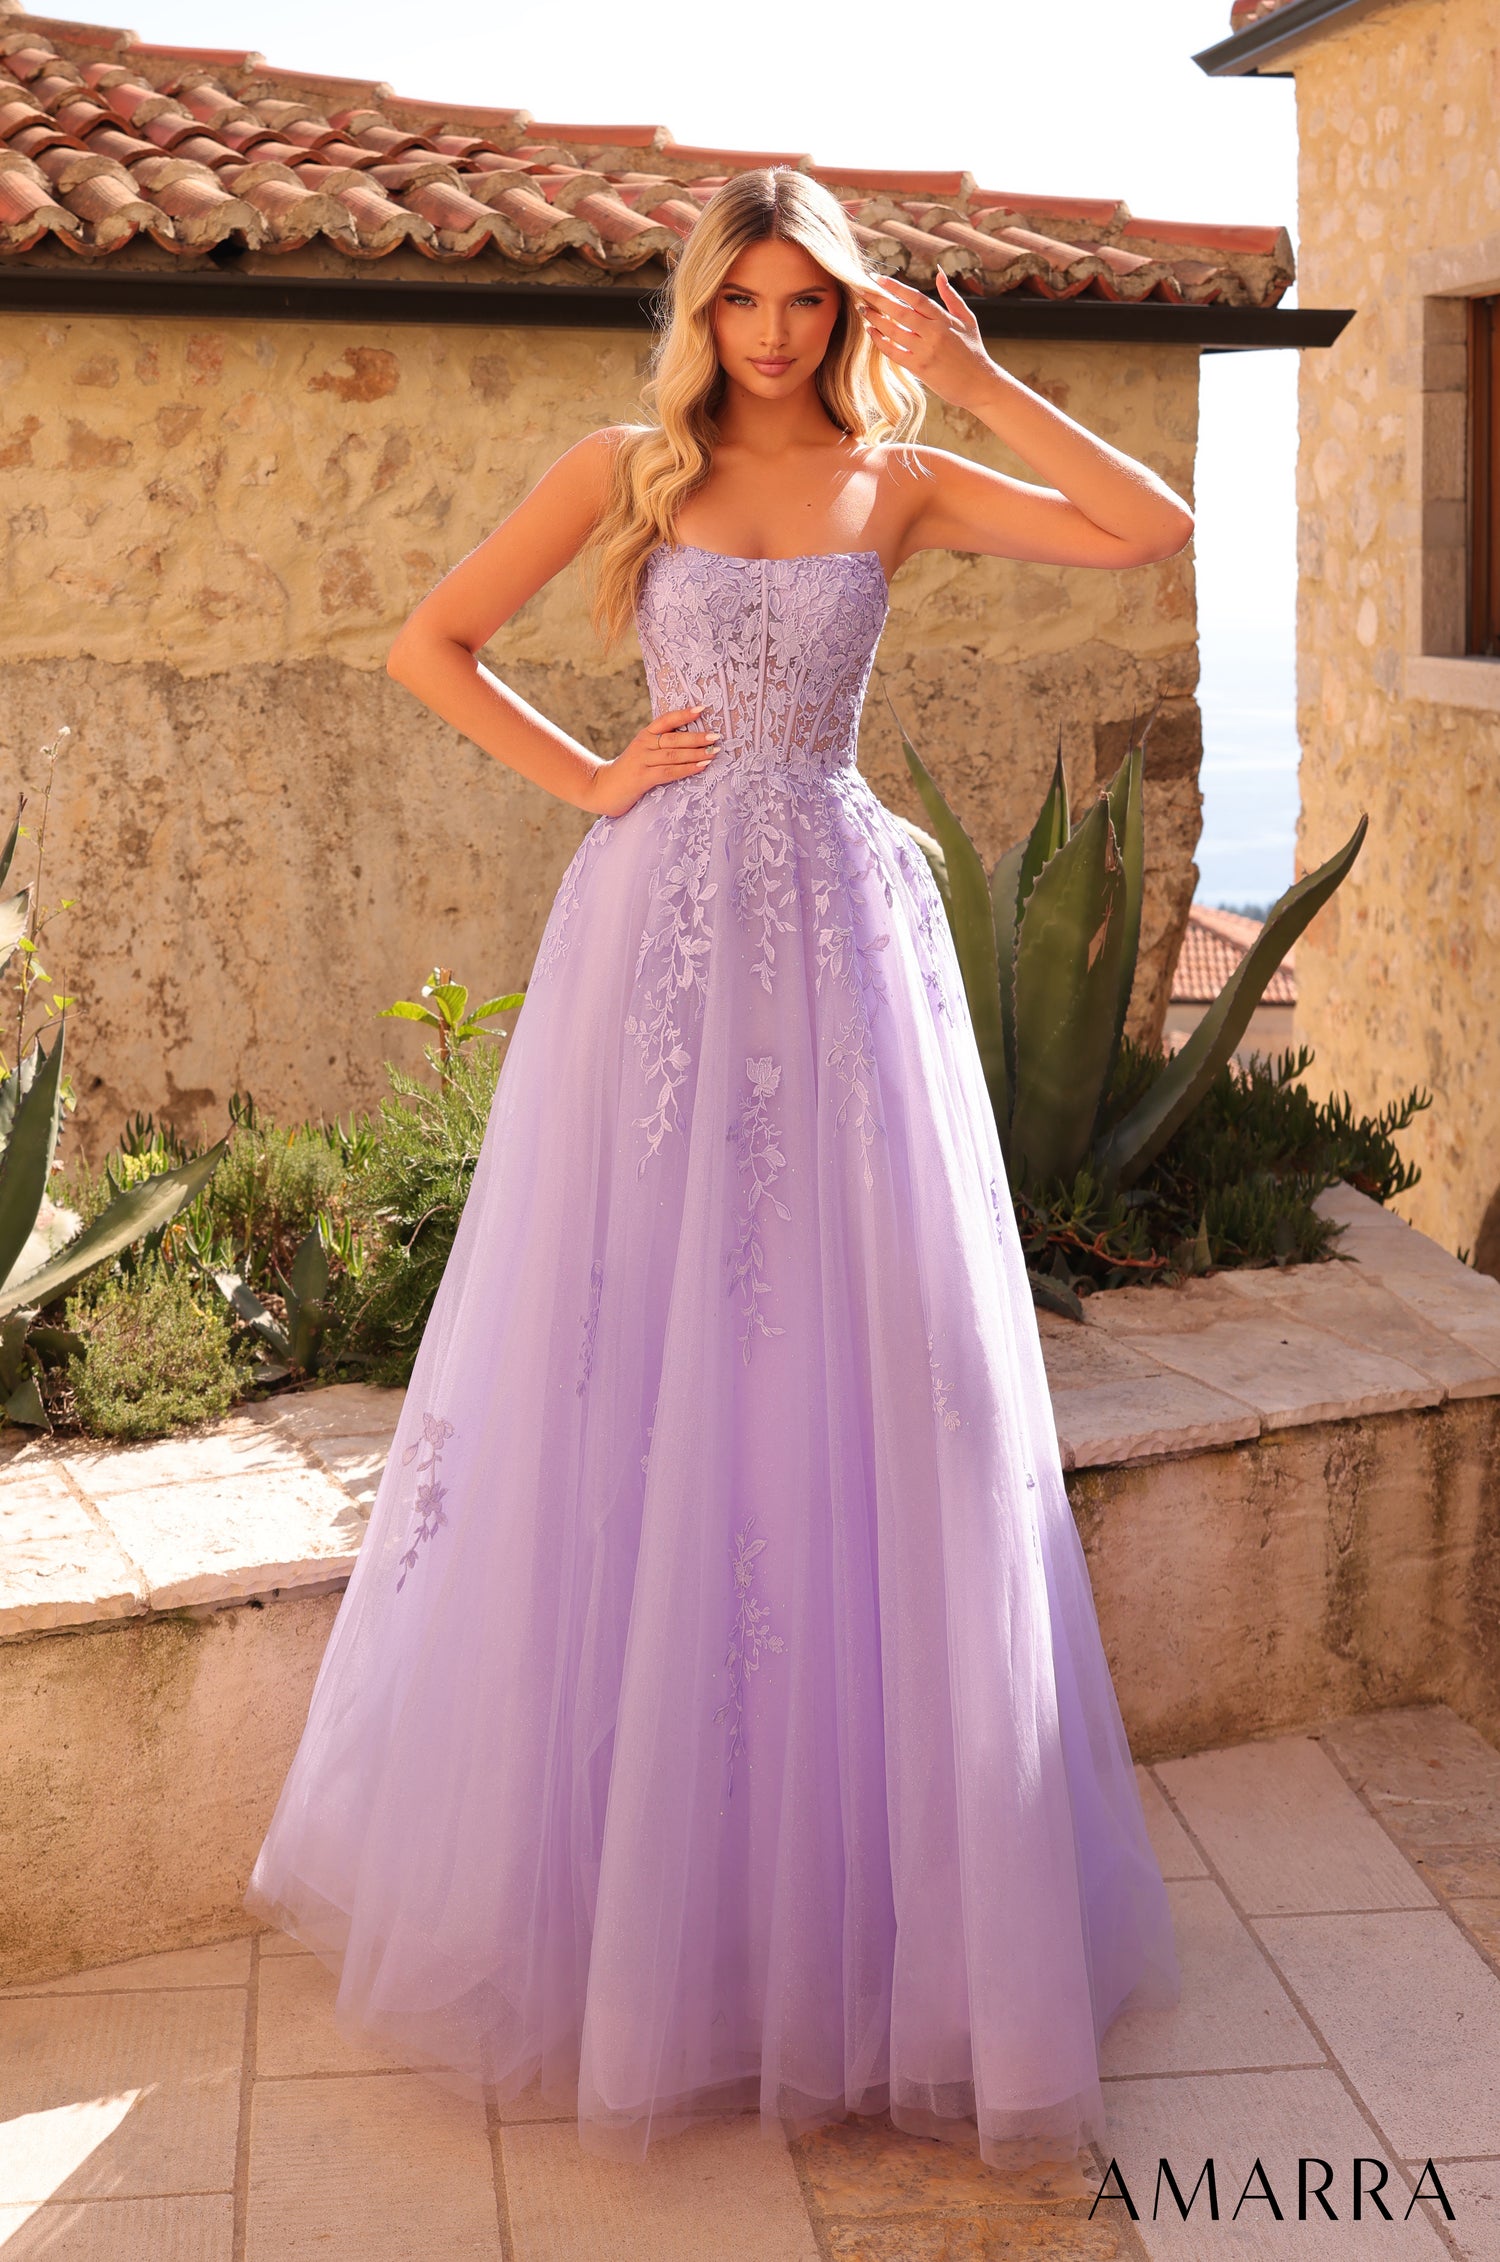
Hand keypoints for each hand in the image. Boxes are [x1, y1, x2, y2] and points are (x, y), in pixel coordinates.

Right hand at [579, 703, 720, 815]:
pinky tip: (701, 766)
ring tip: (714, 752)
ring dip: (696, 753)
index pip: (665, 720)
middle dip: (697, 737)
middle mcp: (643, 745)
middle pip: (674, 738)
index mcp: (644, 736)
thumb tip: (691, 742)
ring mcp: (642, 761)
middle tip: (717, 736)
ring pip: (673, 755)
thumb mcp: (642, 753)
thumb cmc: (629, 771)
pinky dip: (687, 769)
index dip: (684, 714)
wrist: (602, 789)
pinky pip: (669, 772)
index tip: (702, 709)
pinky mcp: (642, 778)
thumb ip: (660, 746)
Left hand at [858, 269, 997, 412]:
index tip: (878, 279)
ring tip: (863, 310)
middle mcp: (934, 333)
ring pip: (894, 331)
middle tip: (861, 290)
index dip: (895, 286)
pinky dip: (881, 342)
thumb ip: (951, 297)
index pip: (915, 297)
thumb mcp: (967, 319)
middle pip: (899, 311)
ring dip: (875, 319)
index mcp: (944, 319)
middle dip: (878, 300)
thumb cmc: (974, 351)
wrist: (979, 384)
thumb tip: (938, 273)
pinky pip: (894, 352)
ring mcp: (925, 351)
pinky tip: (872, 332)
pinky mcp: (919, 368)